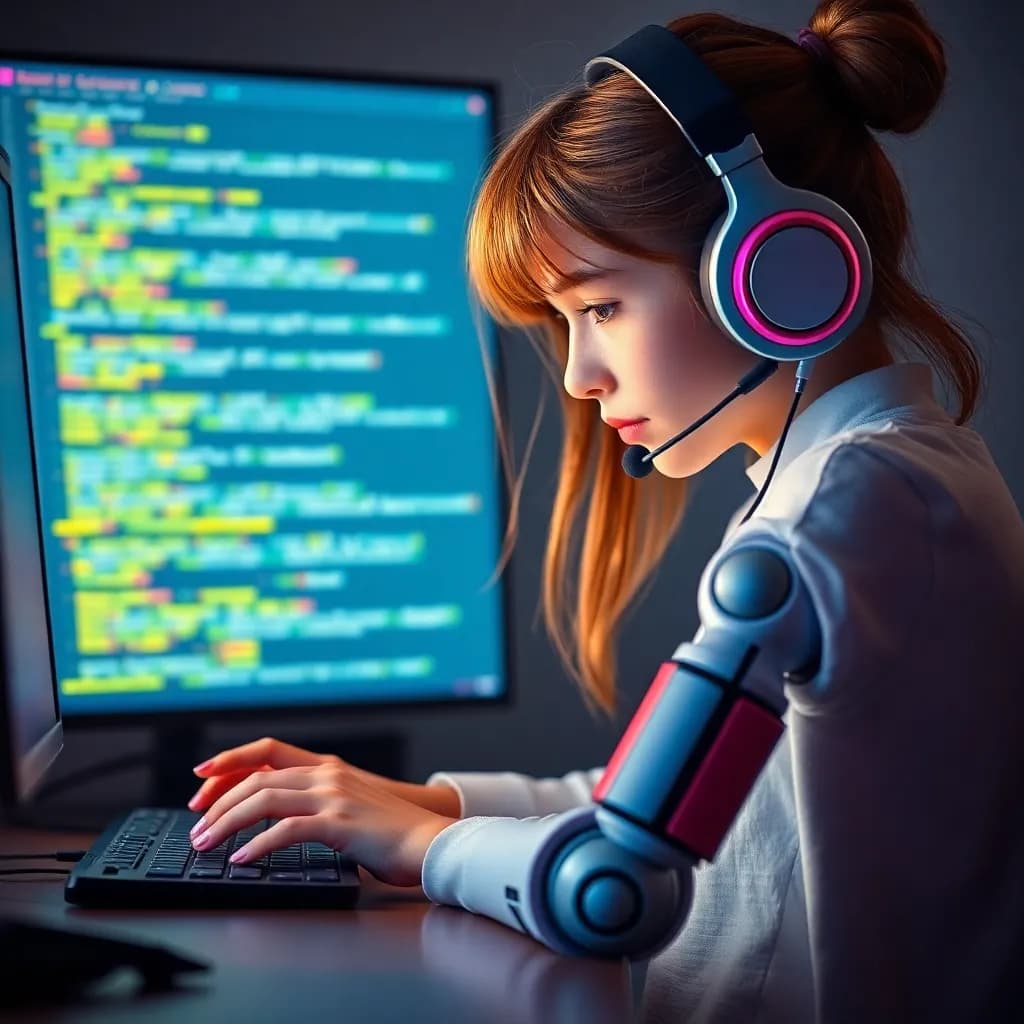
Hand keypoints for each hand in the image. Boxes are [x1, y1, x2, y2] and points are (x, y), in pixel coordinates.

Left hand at [189, 759, 457, 886]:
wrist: (430, 840)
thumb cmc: (391, 832)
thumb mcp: (349, 804)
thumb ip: (317, 803)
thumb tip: (275, 818)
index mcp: (327, 767)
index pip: (267, 751)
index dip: (230, 760)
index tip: (200, 777)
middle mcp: (327, 774)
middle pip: (257, 778)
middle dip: (217, 804)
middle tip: (197, 829)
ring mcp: (333, 796)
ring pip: (263, 799)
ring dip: (226, 823)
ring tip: (206, 844)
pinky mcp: (338, 822)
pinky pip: (285, 830)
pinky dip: (257, 846)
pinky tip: (242, 860)